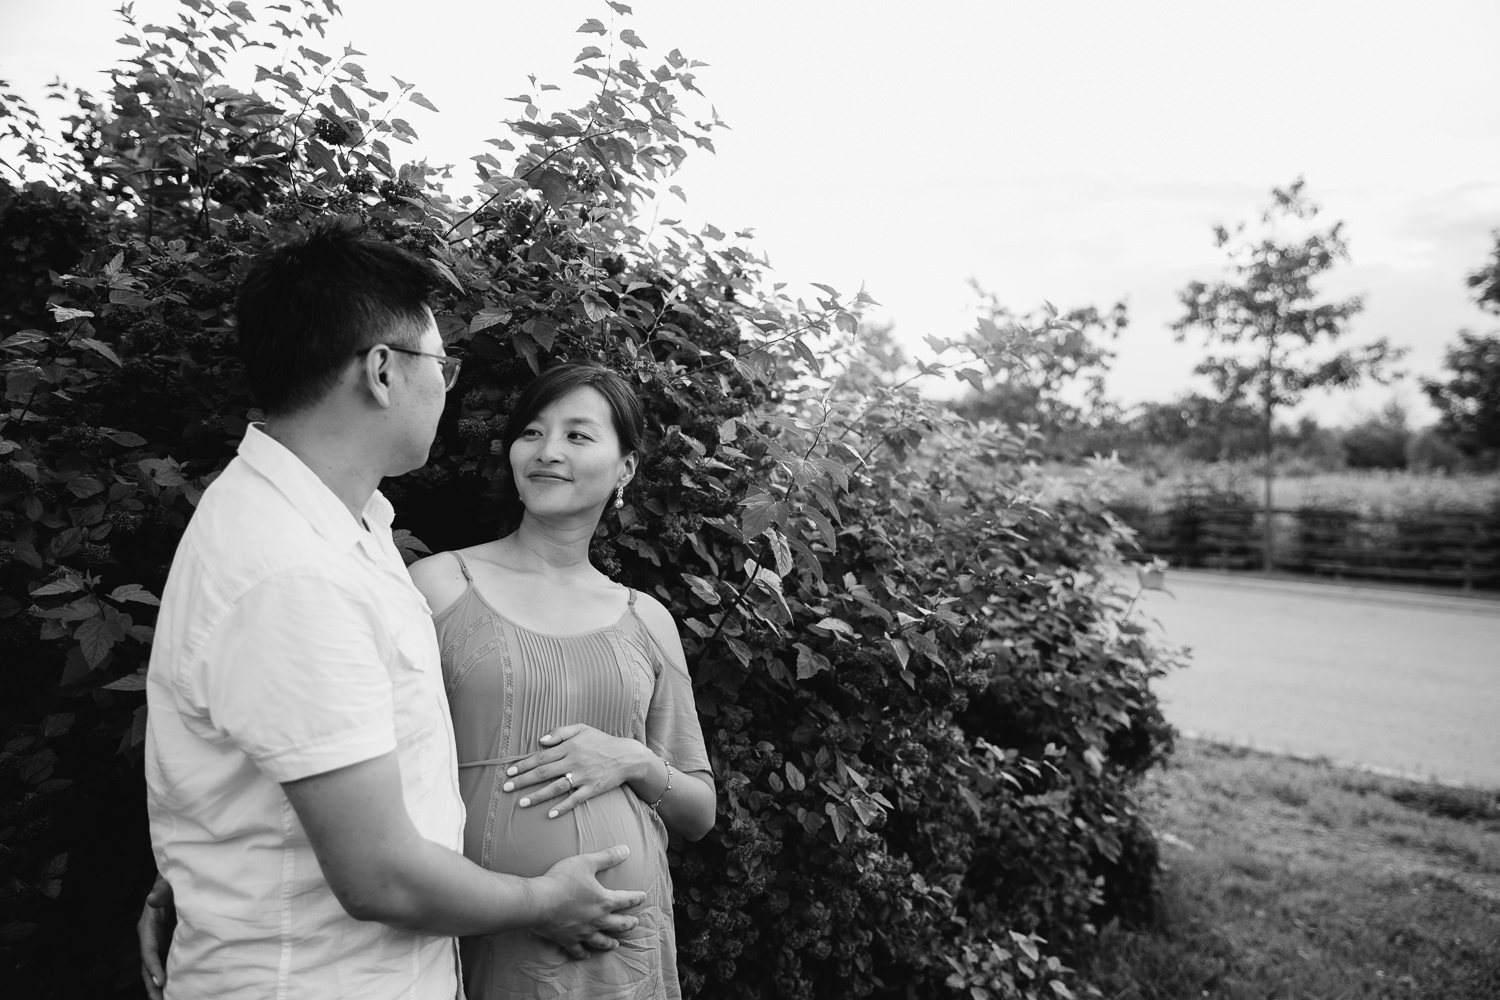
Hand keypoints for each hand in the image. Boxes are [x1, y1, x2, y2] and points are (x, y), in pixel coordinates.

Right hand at [137, 873, 175, 999]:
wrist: (176, 882)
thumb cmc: (173, 882)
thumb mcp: (167, 884)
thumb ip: (162, 891)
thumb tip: (152, 899)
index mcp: (148, 926)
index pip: (149, 951)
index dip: (153, 967)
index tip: (161, 982)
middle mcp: (150, 938)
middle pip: (149, 967)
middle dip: (154, 986)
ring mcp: (158, 944)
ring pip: (156, 970)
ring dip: (160, 987)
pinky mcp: (168, 945)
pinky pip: (167, 965)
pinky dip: (170, 979)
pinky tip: (178, 991)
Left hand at [503, 724, 646, 818]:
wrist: (627, 756)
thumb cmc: (601, 741)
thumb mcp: (582, 729)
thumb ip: (560, 731)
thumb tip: (541, 740)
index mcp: (569, 746)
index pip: (541, 756)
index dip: (524, 764)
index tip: (509, 771)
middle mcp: (574, 761)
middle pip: (544, 772)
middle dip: (523, 780)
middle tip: (506, 788)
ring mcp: (583, 776)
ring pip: (556, 787)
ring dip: (538, 796)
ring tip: (521, 803)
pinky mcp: (592, 789)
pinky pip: (575, 800)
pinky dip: (562, 807)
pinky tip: (550, 814)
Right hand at [532, 845, 645, 958]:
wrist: (538, 902)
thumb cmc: (562, 880)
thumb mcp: (586, 862)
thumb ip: (607, 857)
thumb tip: (626, 850)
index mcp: (604, 901)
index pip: (626, 900)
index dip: (636, 897)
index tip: (643, 897)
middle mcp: (597, 920)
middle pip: (619, 924)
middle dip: (629, 924)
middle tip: (634, 923)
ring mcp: (582, 932)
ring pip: (601, 941)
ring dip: (611, 942)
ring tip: (616, 944)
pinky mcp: (567, 940)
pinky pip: (578, 951)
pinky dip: (583, 953)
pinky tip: (586, 955)